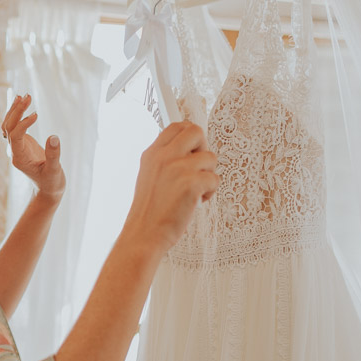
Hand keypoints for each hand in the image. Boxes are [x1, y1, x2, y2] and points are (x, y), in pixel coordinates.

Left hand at [2, 94, 64, 200]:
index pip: (15, 136)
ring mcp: (17, 147)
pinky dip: (17, 114)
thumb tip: (54, 136)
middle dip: (17, 111)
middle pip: (9, 127)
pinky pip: (14, 126)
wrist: (48, 190)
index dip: (23, 124)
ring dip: (14, 110)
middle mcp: (15, 152)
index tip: (36, 114)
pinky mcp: (22, 143)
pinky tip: (22, 103)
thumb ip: (54, 155)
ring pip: (8, 125)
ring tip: (24, 96)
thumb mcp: (55, 170)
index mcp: (20, 158)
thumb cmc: (52, 182)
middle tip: (28, 96)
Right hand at [120, 121, 217, 255]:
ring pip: (210, 158)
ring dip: (208, 175)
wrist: (144, 233)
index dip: (190, 136)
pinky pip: (215, 179)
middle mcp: (164, 156)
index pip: (176, 127)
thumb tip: (188, 149)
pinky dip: (209, 192)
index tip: (193, 150)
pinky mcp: (192, 183)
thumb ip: (164, 159)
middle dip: (203, 148)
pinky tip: (195, 201)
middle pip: (196, 131)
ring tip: (194, 191)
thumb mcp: (148, 175)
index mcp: (152, 153)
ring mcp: (178, 168)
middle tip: (198, 167)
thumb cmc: (150, 210)